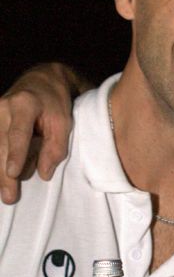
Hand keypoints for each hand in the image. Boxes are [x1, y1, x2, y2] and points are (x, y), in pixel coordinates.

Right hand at [0, 63, 81, 203]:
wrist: (41, 80)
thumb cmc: (55, 102)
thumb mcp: (63, 121)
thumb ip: (55, 147)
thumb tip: (44, 174)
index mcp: (23, 104)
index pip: (17, 133)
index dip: (15, 154)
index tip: (12, 173)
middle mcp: (3, 108)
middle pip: (1, 145)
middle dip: (4, 173)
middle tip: (9, 196)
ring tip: (5, 194)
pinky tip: (0, 179)